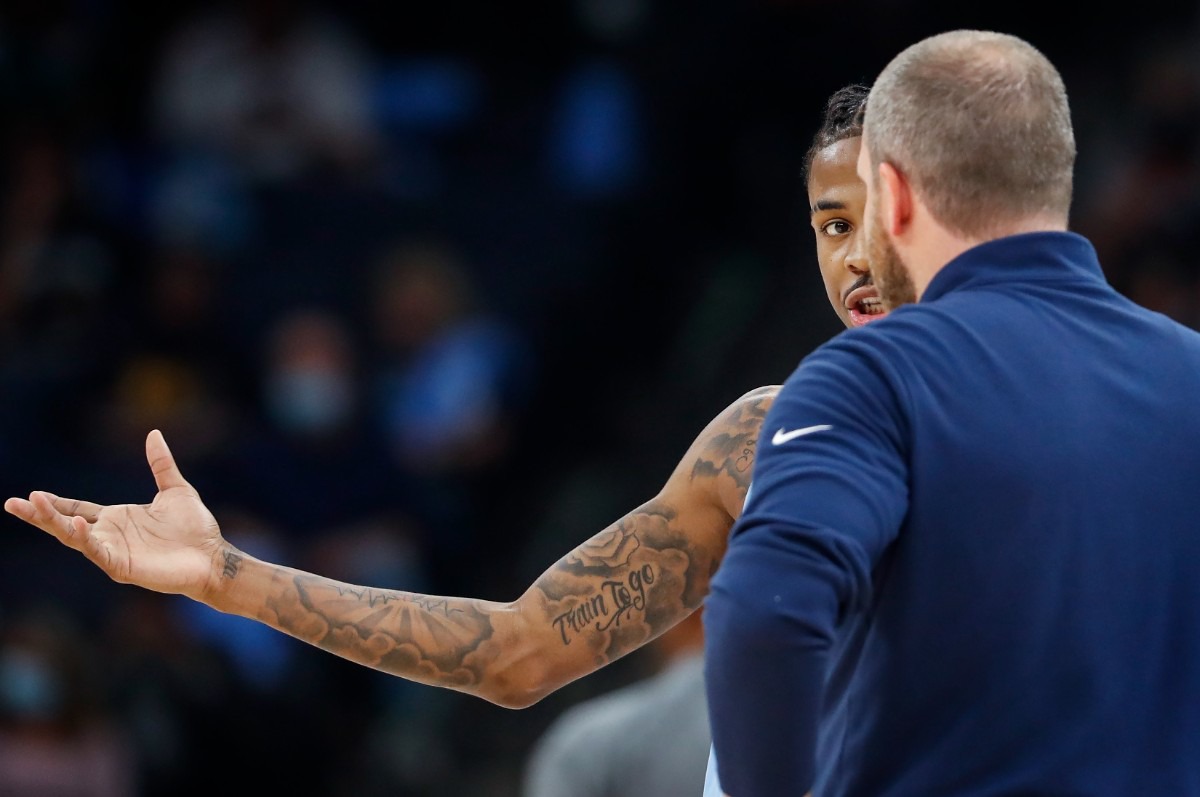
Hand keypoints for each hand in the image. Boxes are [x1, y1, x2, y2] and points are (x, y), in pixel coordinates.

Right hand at [4, 429, 225, 600]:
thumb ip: (161, 464)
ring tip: (33, 506)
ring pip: (74, 537)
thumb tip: (153, 433)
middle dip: (39, 514)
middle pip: (65, 523)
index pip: (77, 508)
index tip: (32, 494)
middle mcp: (110, 535)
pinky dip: (84, 539)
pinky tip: (76, 524)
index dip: (55, 503)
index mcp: (117, 518)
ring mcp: (113, 552)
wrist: (213, 557)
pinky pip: (97, 553)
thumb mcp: (176, 489)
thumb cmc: (196, 528)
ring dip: (53, 523)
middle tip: (11, 503)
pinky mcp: (122, 567)